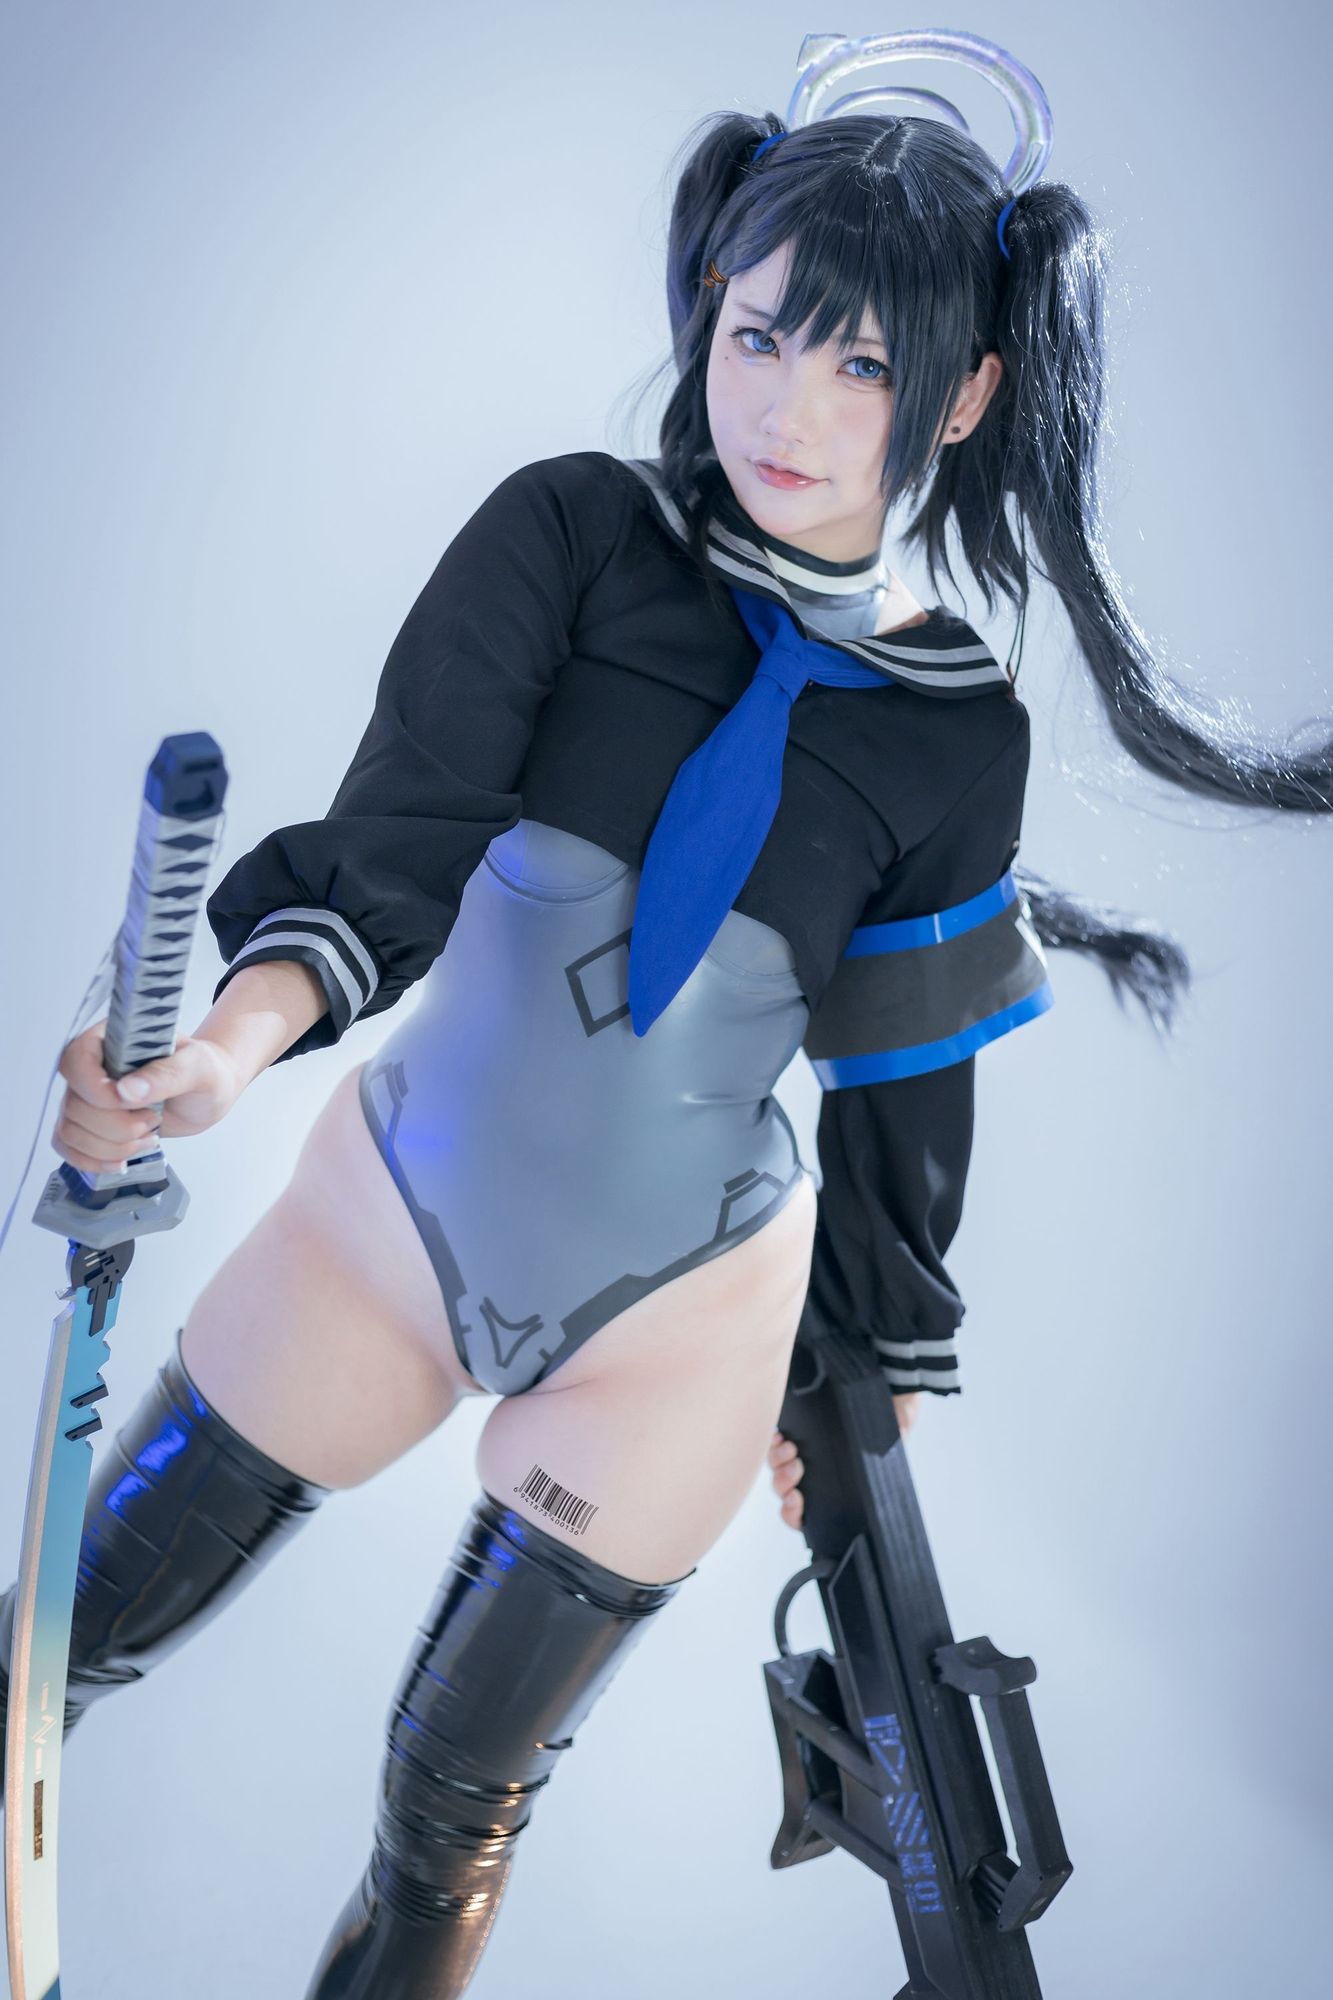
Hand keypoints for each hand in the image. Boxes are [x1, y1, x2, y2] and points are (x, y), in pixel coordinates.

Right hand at [53, 1021, 246, 1174]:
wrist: (210, 1092)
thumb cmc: (206, 1070)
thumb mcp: (197, 1067)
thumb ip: (166, 1075)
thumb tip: (126, 1091)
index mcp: (112, 1039)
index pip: (76, 1060)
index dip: (96, 1089)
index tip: (129, 1103)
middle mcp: (94, 1067)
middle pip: (74, 1105)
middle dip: (116, 1126)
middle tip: (153, 1120)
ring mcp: (89, 1097)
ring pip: (71, 1131)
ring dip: (112, 1146)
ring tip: (148, 1136)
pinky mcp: (91, 1124)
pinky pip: (69, 1147)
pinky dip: (93, 1160)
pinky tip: (121, 1161)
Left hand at [768, 1393, 922, 1531]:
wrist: (886, 1368)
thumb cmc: (893, 1405)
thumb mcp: (897, 1430)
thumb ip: (891, 1445)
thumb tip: (890, 1450)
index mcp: (838, 1478)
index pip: (809, 1510)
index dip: (795, 1514)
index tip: (796, 1502)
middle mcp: (817, 1466)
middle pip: (786, 1489)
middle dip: (785, 1484)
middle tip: (797, 1467)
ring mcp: (804, 1446)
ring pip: (777, 1466)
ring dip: (778, 1463)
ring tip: (791, 1449)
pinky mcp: (796, 1423)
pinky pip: (773, 1441)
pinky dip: (773, 1443)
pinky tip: (780, 1435)